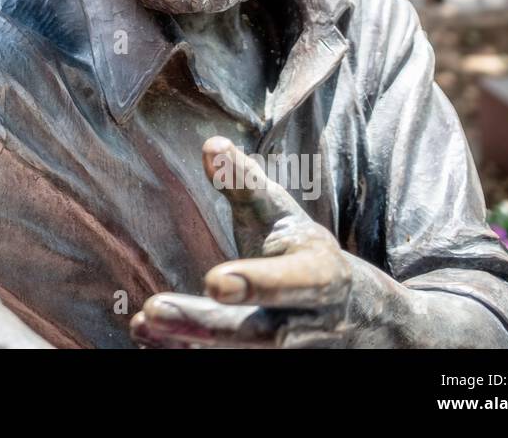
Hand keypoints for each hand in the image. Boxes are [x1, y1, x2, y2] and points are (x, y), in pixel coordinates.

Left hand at [130, 137, 353, 347]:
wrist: (364, 320)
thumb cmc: (306, 255)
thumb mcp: (286, 218)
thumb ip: (246, 186)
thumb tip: (212, 144)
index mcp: (319, 275)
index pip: (294, 280)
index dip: (258, 283)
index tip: (214, 281)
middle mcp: (307, 323)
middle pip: (258, 332)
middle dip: (206, 324)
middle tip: (154, 309)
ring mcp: (291, 352)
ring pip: (238, 355)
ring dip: (186, 343)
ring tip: (143, 324)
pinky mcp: (271, 363)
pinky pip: (227, 364)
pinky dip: (182, 352)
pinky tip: (146, 339)